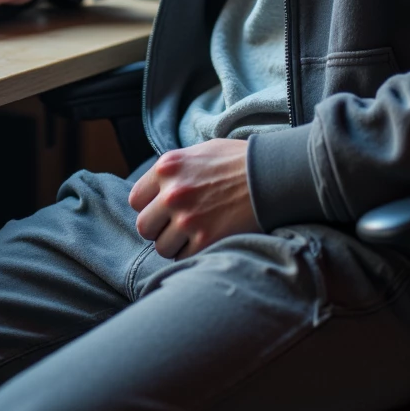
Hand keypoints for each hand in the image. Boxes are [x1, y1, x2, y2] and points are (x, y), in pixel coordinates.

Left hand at [128, 139, 258, 259]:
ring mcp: (188, 218)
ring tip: (195, 234)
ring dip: (176, 245)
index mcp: (167, 167)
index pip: (136, 200)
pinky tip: (208, 240)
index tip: (163, 211)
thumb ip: (174, 170)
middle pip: (144, 227)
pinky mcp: (205, 240)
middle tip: (177, 227)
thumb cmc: (238, 161)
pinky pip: (183, 258)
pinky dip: (193, 253)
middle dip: (159, 229)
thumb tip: (157, 188)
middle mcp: (172, 192)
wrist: (272, 174)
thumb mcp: (200, 152)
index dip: (149, 208)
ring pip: (162, 247)